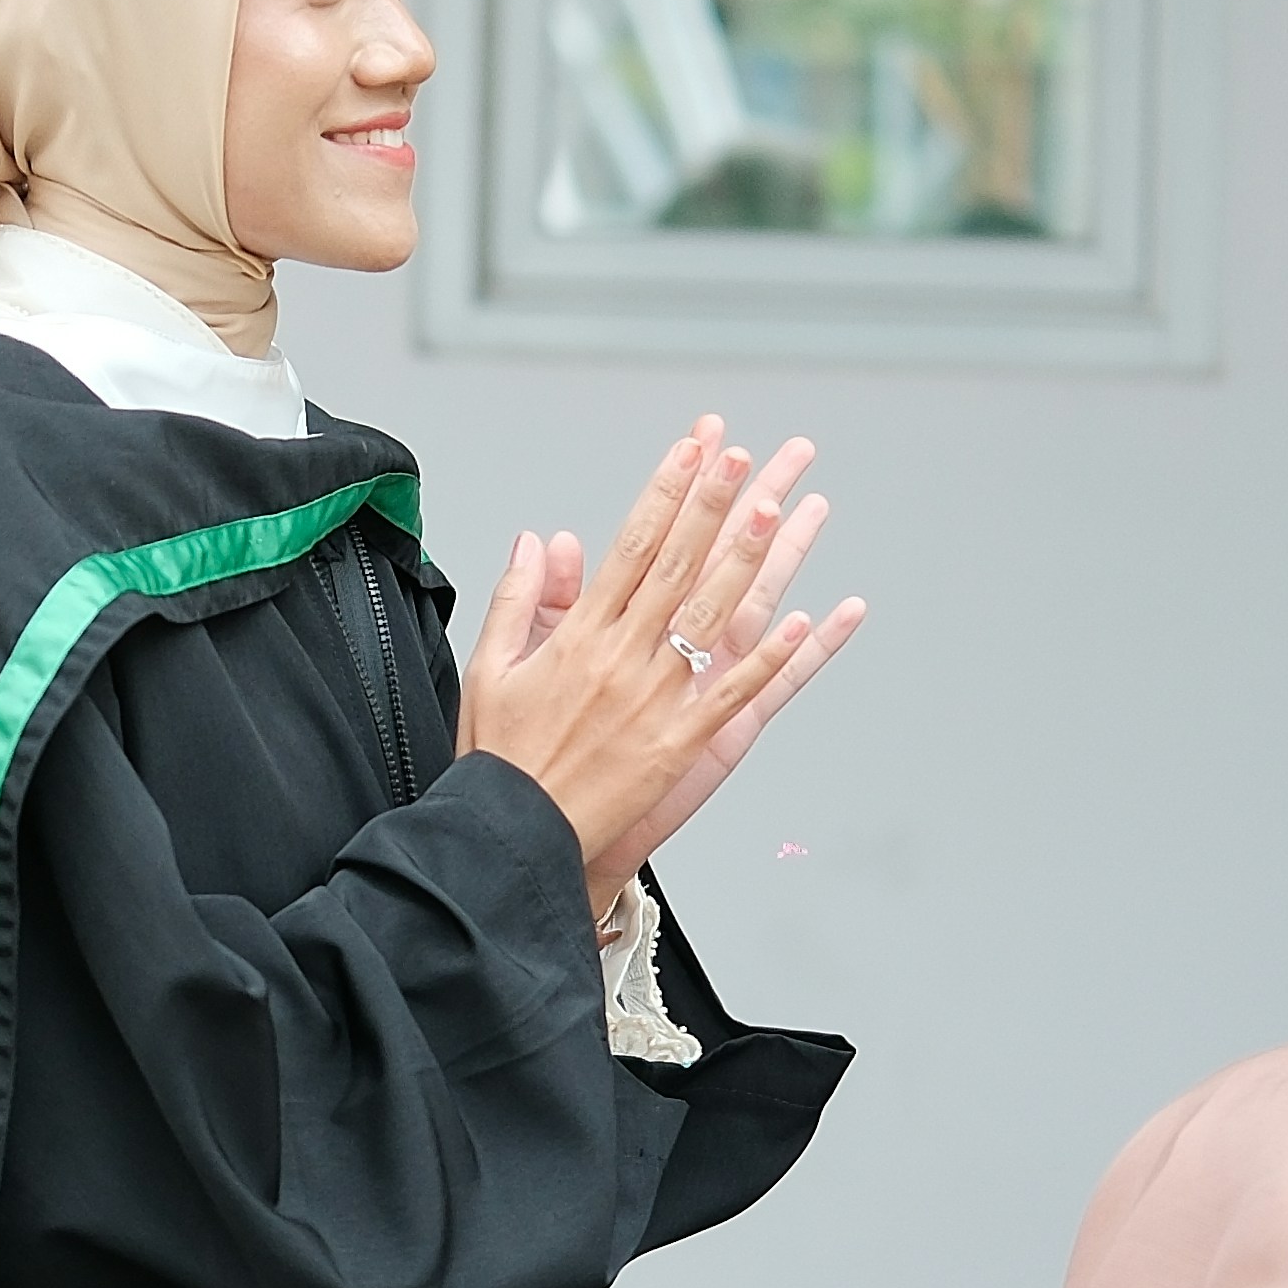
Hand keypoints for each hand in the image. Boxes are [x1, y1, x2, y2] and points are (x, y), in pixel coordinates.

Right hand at [456, 420, 865, 916]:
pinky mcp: (679, 745)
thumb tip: (537, 539)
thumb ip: (518, 598)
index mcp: (578, 636)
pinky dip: (767, 659)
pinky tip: (799, 622)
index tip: (690, 451)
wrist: (512, 836)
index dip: (665, 493)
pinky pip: (733, 695)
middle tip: (743, 458)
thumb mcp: (489, 668)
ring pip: (711, 616)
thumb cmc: (499, 759)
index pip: (631, 546)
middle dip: (713, 506)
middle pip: (678, 566)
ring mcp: (655, 700)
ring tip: (777, 511)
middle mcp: (622, 658)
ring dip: (746, 561)